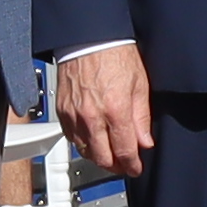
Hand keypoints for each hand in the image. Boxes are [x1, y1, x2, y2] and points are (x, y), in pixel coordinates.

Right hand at [56, 40, 154, 182]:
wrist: (89, 37)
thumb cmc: (116, 54)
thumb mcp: (140, 85)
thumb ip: (142, 118)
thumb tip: (145, 142)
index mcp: (115, 110)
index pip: (124, 151)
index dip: (132, 165)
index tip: (136, 169)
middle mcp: (92, 117)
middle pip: (102, 158)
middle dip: (115, 167)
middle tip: (124, 165)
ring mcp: (74, 114)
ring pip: (84, 151)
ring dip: (98, 157)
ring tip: (110, 154)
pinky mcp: (62, 110)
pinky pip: (71, 137)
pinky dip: (82, 143)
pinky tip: (93, 140)